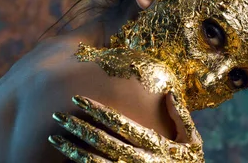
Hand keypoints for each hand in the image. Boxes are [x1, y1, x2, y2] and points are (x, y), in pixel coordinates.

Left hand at [48, 91, 203, 162]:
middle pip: (103, 142)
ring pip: (95, 162)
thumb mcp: (193, 142)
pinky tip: (65, 160)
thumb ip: (181, 118)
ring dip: (73, 150)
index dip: (99, 111)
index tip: (79, 98)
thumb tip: (169, 92)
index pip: (122, 124)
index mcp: (156, 145)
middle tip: (57, 115)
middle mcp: (140, 160)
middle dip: (79, 128)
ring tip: (54, 138)